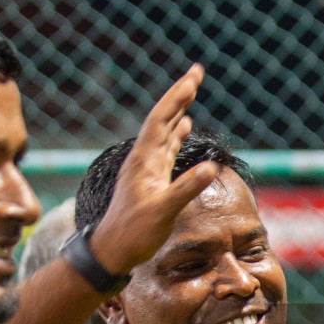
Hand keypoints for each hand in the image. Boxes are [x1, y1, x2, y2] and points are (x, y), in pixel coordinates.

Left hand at [89, 65, 219, 275]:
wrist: (113, 250)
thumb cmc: (135, 233)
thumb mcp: (163, 212)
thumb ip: (186, 188)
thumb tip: (210, 167)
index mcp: (144, 160)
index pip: (162, 119)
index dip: (177, 96)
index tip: (194, 76)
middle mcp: (143, 158)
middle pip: (163, 118)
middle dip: (180, 94)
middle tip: (197, 72)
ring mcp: (147, 167)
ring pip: (165, 130)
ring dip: (178, 110)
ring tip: (191, 91)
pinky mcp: (151, 178)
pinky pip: (166, 147)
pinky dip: (176, 133)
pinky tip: (184, 127)